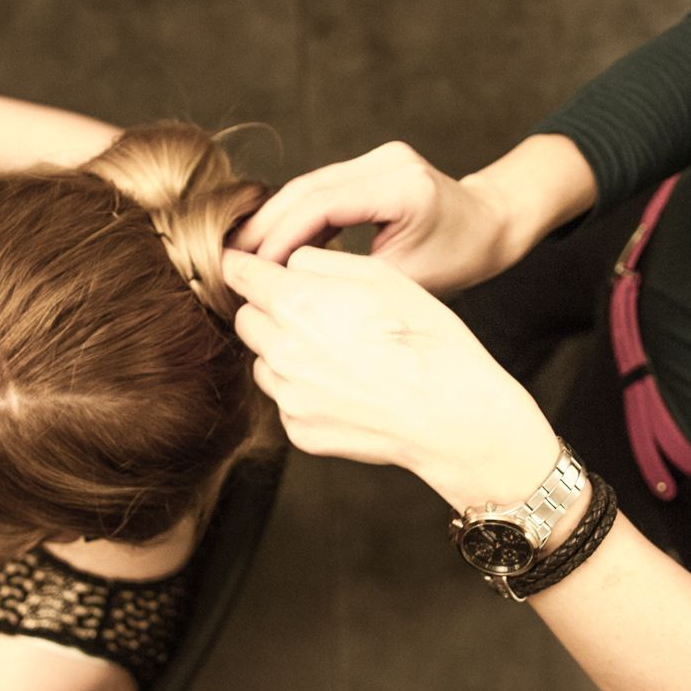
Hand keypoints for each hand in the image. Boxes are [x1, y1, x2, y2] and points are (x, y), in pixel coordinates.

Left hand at [223, 247, 559, 509]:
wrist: (450, 415)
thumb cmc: (426, 340)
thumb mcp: (382, 276)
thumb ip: (322, 261)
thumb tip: (288, 263)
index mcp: (297, 303)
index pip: (240, 273)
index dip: (244, 266)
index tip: (249, 266)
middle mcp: (281, 351)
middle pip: (246, 318)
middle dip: (268, 309)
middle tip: (313, 311)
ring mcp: (288, 396)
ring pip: (262, 360)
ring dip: (283, 350)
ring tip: (337, 352)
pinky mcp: (299, 430)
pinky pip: (285, 398)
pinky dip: (303, 389)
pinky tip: (346, 385)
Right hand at [230, 141, 517, 294]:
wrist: (493, 225)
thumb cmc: (460, 258)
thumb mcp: (406, 281)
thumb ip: (348, 277)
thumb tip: (288, 288)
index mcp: (399, 187)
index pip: (320, 206)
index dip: (278, 238)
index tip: (249, 271)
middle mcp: (386, 161)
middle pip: (305, 189)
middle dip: (264, 226)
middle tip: (229, 262)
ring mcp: (378, 157)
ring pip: (307, 186)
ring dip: (274, 221)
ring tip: (244, 256)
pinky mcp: (373, 163)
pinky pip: (322, 189)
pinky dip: (296, 216)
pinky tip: (275, 244)